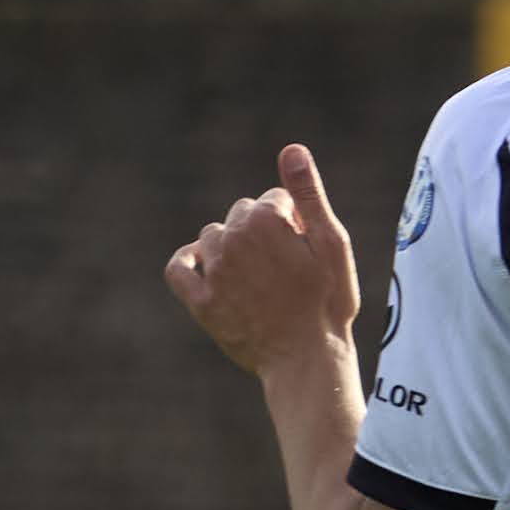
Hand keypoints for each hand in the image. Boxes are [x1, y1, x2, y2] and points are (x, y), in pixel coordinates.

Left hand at [162, 144, 362, 376]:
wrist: (308, 360)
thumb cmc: (328, 302)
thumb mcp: (331, 243)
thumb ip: (309, 194)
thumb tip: (291, 149)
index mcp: (265, 219)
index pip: (273, 201)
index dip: (293, 222)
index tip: (306, 250)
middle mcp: (233, 238)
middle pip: (242, 215)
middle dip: (261, 232)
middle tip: (285, 268)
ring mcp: (213, 271)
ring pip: (213, 238)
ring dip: (231, 248)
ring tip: (258, 278)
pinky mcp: (200, 301)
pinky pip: (178, 268)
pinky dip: (189, 262)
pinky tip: (205, 266)